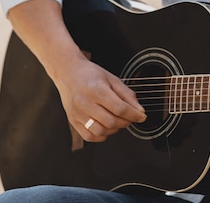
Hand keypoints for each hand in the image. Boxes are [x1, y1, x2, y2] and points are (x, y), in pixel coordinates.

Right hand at [7, 0, 146, 142]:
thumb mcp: (112, 79)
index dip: (134, 115)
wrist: (68, 73)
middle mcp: (85, 103)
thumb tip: (139, 111)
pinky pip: (89, 136)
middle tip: (130, 117)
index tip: (141, 116)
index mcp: (96, 90)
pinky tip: (106, 126)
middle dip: (126, 122)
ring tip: (118, 121)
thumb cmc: (90, 74)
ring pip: (100, 131)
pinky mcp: (72, 120)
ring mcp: (77, 113)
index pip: (119, 108)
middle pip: (111, 121)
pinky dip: (101, 135)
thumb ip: (127, 95)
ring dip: (114, 129)